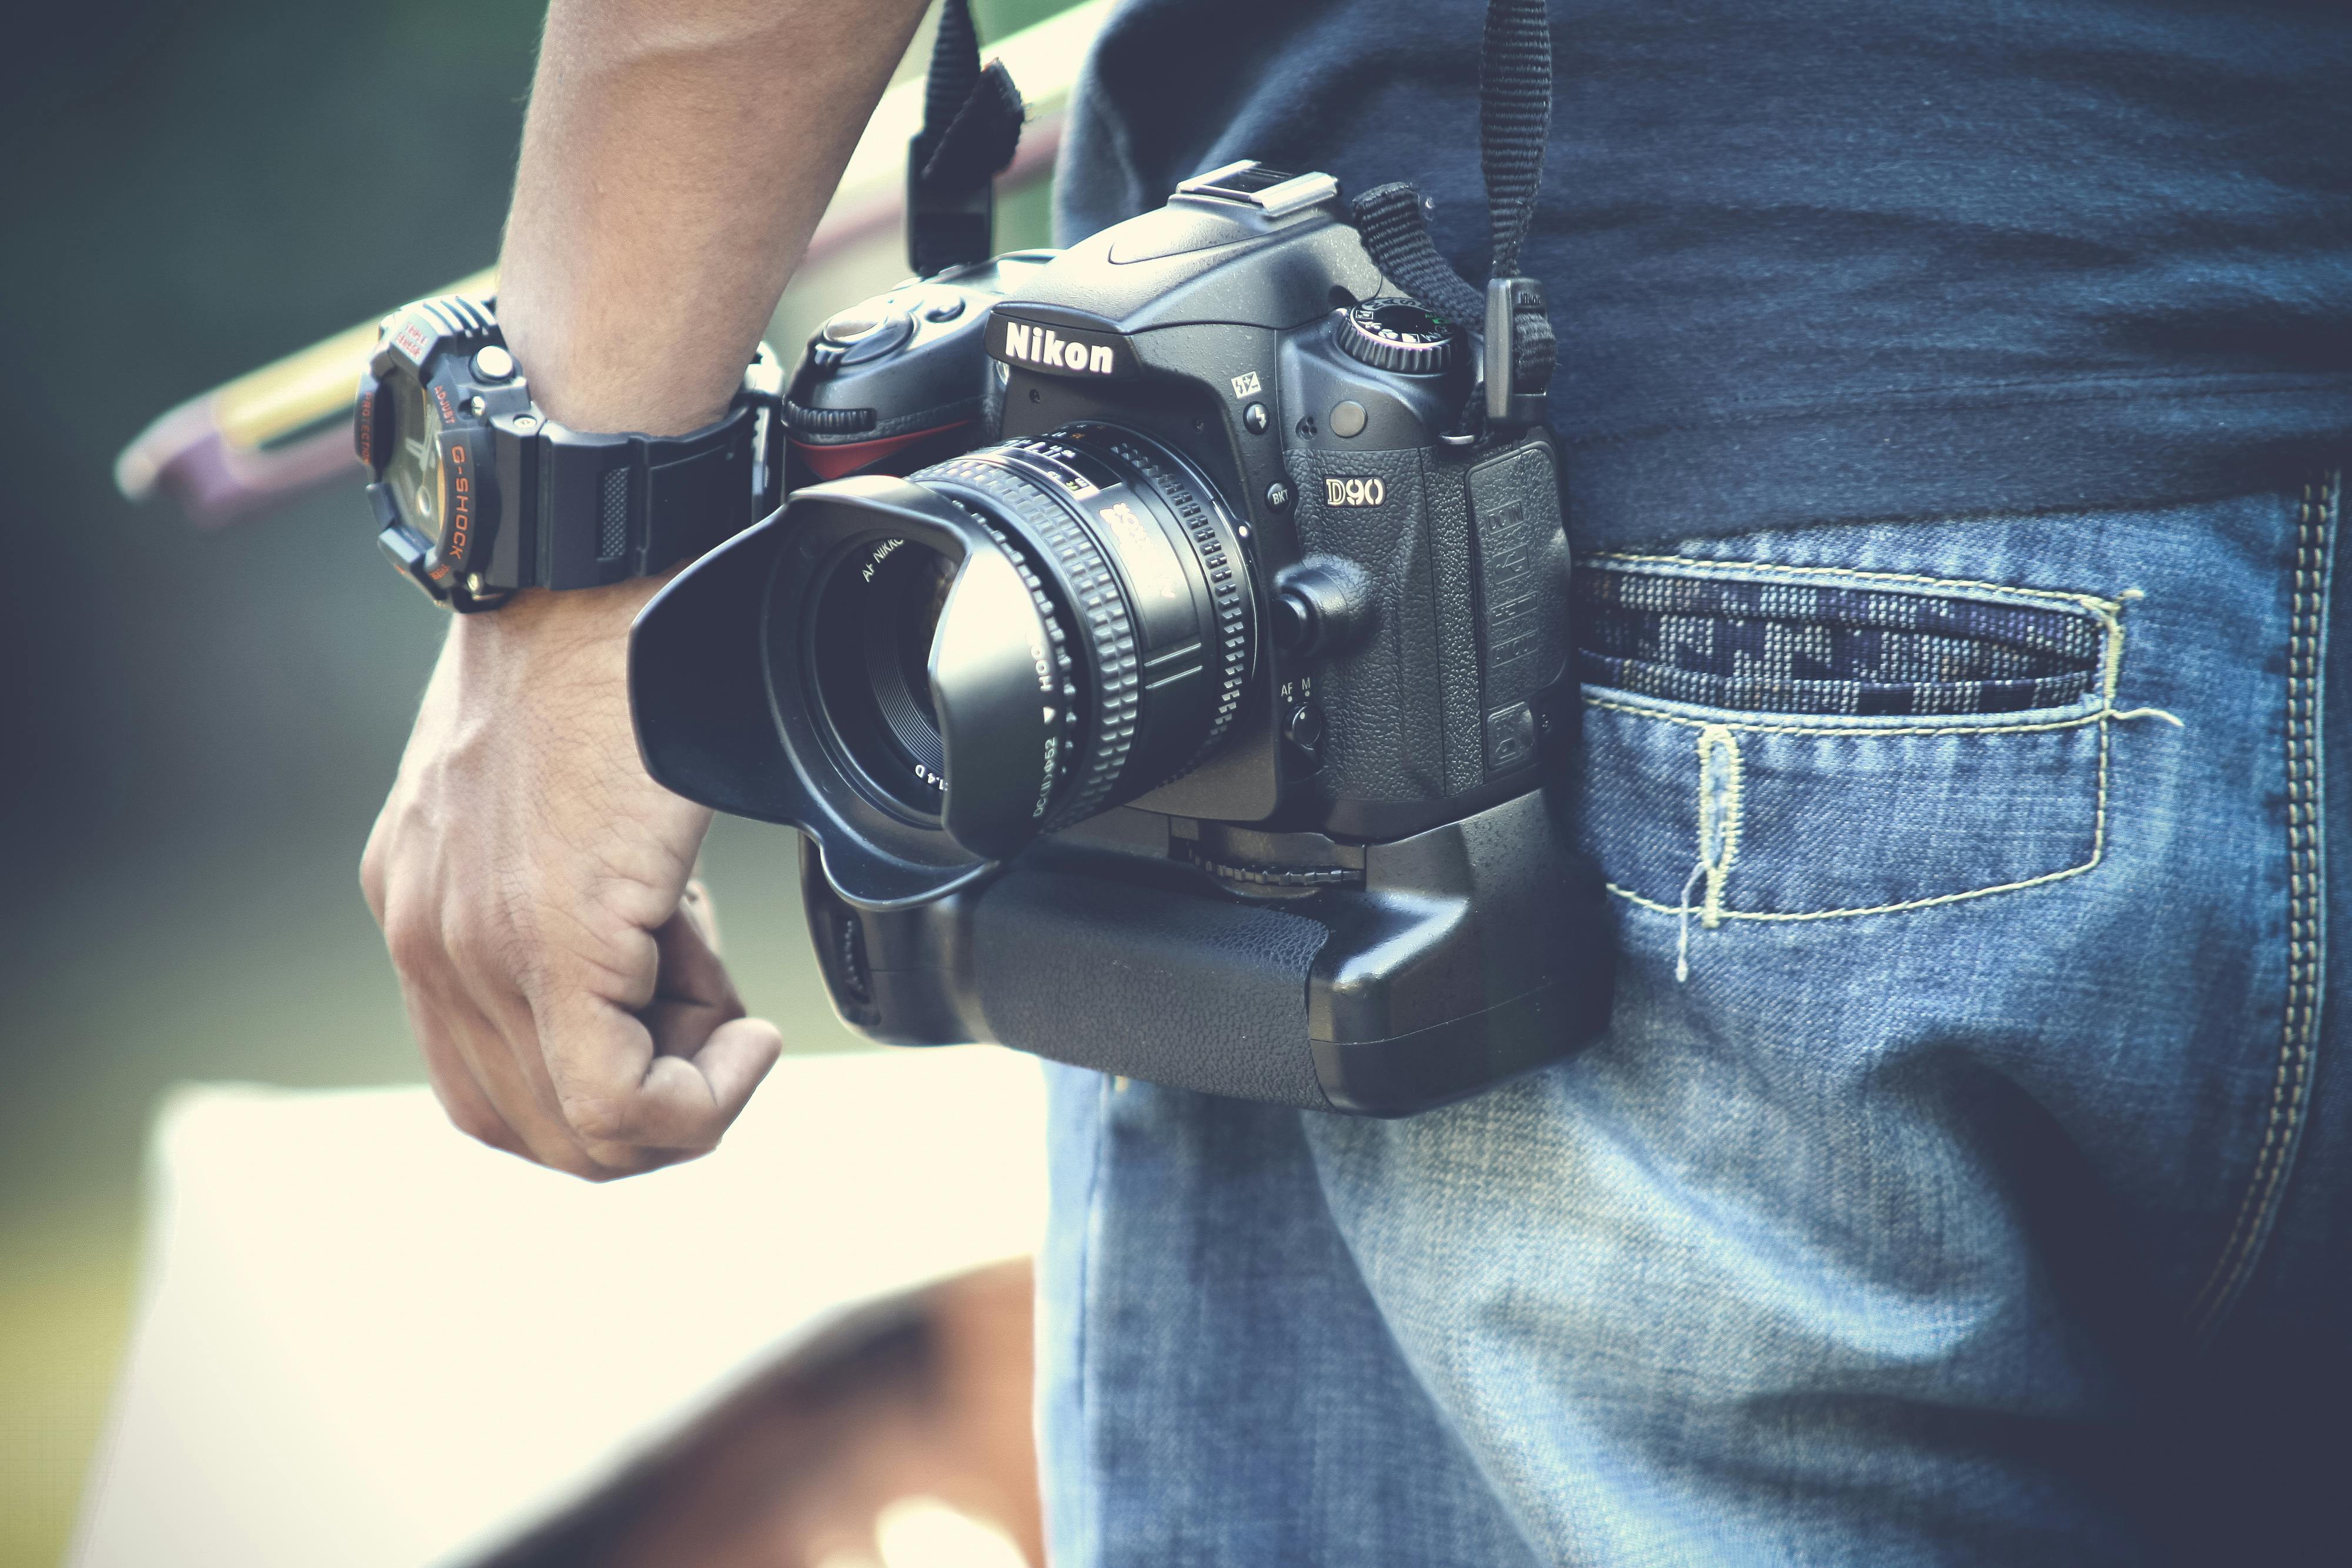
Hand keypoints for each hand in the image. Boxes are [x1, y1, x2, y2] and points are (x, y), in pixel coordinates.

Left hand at [361, 581, 780, 1178]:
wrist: (601, 579)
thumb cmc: (601, 663)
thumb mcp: (552, 801)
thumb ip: (569, 898)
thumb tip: (659, 975)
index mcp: (421, 906)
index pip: (494, 1088)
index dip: (606, 1092)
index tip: (682, 1017)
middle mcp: (429, 942)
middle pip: (535, 1131)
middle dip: (650, 1117)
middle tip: (718, 1036)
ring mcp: (478, 950)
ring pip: (582, 1133)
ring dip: (684, 1097)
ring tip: (726, 1000)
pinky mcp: (554, 943)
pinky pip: (618, 1101)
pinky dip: (703, 1100)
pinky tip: (749, 1037)